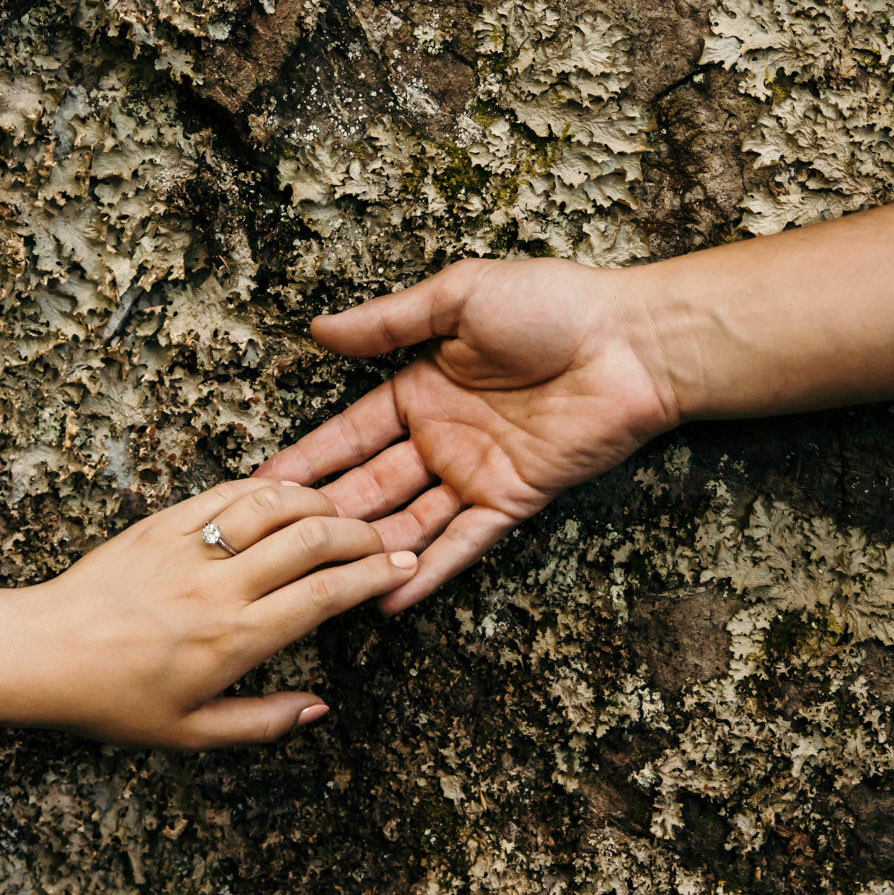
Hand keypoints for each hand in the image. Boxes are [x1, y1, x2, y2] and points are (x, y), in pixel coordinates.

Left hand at [2, 480, 418, 747]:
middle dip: (362, 536)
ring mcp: (189, 548)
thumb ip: (262, 722)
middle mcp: (219, 586)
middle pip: (312, 540)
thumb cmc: (111, 701)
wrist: (38, 653)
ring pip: (274, 504)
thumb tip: (319, 709)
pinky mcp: (161, 523)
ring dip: (319, 504)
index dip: (374, 578)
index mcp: (234, 639)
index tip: (404, 569)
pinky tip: (286, 498)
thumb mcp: (190, 733)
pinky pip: (227, 492)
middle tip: (383, 541)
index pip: (324, 594)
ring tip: (340, 518)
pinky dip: (268, 489)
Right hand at [258, 259, 677, 611]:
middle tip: (272, 547)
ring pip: (408, 521)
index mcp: (421, 389)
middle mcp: (441, 438)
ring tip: (317, 581)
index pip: (349, 434)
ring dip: (366, 550)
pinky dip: (428, 571)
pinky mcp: (513, 500)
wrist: (632, 340)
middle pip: (370, 485)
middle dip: (325, 516)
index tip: (261, 486)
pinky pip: (464, 542)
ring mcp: (475, 473)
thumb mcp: (458, 297)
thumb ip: (389, 323)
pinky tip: (386, 596)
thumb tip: (318, 328)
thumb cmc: (552, 304)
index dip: (307, 459)